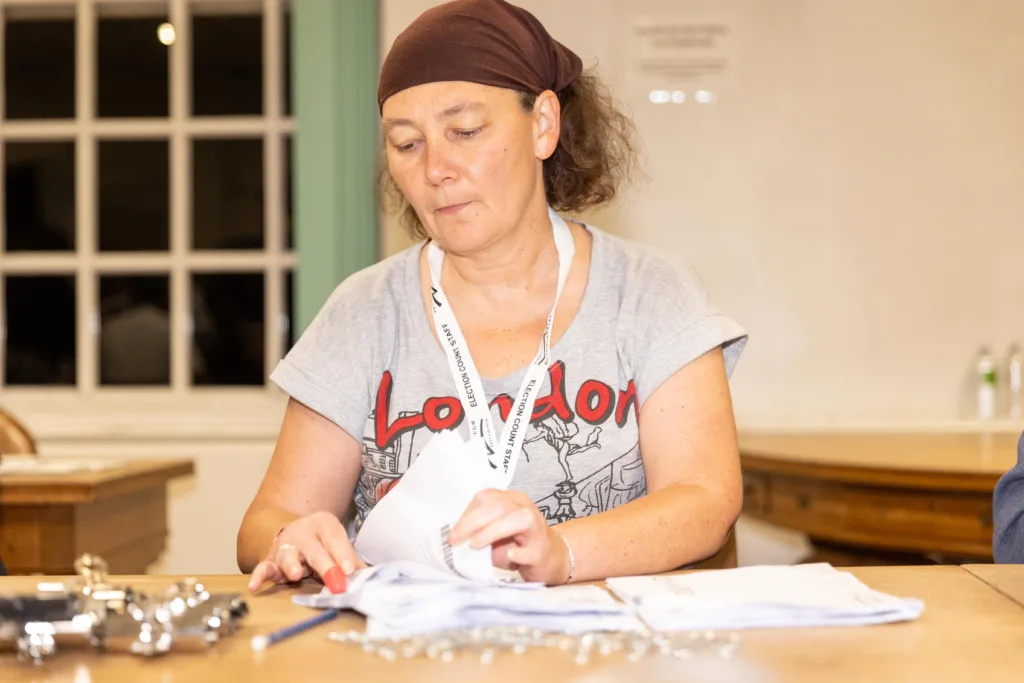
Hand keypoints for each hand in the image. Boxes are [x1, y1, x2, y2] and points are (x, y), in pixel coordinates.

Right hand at [247, 511, 365, 592]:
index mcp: (324, 524)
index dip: (343, 554)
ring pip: (288, 555)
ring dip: (292, 565)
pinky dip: (259, 576)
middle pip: (314, 549)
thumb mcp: (338, 545)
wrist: (294, 533)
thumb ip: (352, 560)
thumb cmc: (322, 543)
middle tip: (335, 580)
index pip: (335, 538)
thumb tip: (369, 577)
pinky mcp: (270, 559)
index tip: (350, 570)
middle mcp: (303, 531)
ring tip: (297, 574)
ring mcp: (285, 545)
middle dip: (325, 565)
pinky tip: (255, 585)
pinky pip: (264, 567)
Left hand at [448, 489, 569, 585]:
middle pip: (499, 506)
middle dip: (473, 522)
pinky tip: (510, 554)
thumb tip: (456, 536)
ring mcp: (537, 529)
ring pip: (518, 520)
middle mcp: (526, 508)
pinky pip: (531, 550)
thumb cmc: (517, 544)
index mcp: (512, 499)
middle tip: (455, 540)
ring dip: (492, 531)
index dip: (467, 514)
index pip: (486, 498)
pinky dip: (519, 552)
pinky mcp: (542, 551)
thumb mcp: (495, 532)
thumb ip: (480, 528)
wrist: (549, 558)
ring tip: (475, 545)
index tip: (453, 532)